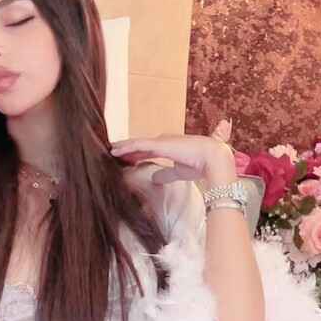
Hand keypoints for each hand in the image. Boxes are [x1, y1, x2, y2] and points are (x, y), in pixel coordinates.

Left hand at [110, 132, 237, 187]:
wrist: (212, 158)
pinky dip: (126, 147)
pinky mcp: (159, 144)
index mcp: (167, 147)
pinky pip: (138, 145)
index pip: (146, 150)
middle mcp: (162, 141)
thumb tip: (155, 178)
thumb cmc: (200, 164)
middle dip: (125, 150)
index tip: (122, 159)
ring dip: (122, 147)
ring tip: (108, 151)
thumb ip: (165, 174)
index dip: (133, 154)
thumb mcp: (178, 171)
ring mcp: (160, 141)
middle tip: (109, 153)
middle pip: (138, 145)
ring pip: (135, 144)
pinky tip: (114, 151)